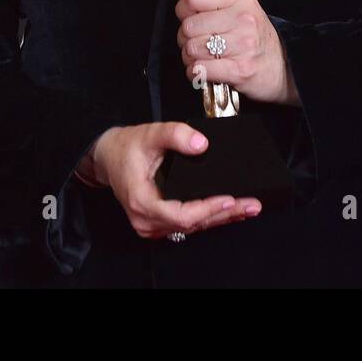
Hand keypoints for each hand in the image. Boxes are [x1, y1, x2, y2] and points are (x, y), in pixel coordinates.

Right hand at [85, 123, 261, 238]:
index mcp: (142, 201)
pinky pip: (186, 224)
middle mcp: (146, 221)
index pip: (182, 214)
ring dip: (221, 218)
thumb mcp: (150, 133)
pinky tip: (229, 211)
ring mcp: (151, 226)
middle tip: (252, 205)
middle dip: (225, 214)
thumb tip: (202, 144)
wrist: (108, 156)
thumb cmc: (128, 146)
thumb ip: (176, 134)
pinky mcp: (158, 224)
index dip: (208, 209)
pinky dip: (209, 217)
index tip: (230, 199)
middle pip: (192, 224)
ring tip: (248, 208)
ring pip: (192, 227)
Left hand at [174, 0, 300, 105]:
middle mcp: (243, 19)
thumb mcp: (242, 8)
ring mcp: (243, 45)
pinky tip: (203, 70)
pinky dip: (195, 72)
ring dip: (190, 57)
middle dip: (185, 38)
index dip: (184, 10)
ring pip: (192, 48)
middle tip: (196, 42)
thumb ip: (214, 3)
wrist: (285, 67)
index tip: (189, 18)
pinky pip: (200, 69)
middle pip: (189, 26)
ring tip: (202, 57)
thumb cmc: (257, 38)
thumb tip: (183, 8)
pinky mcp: (240, 70)